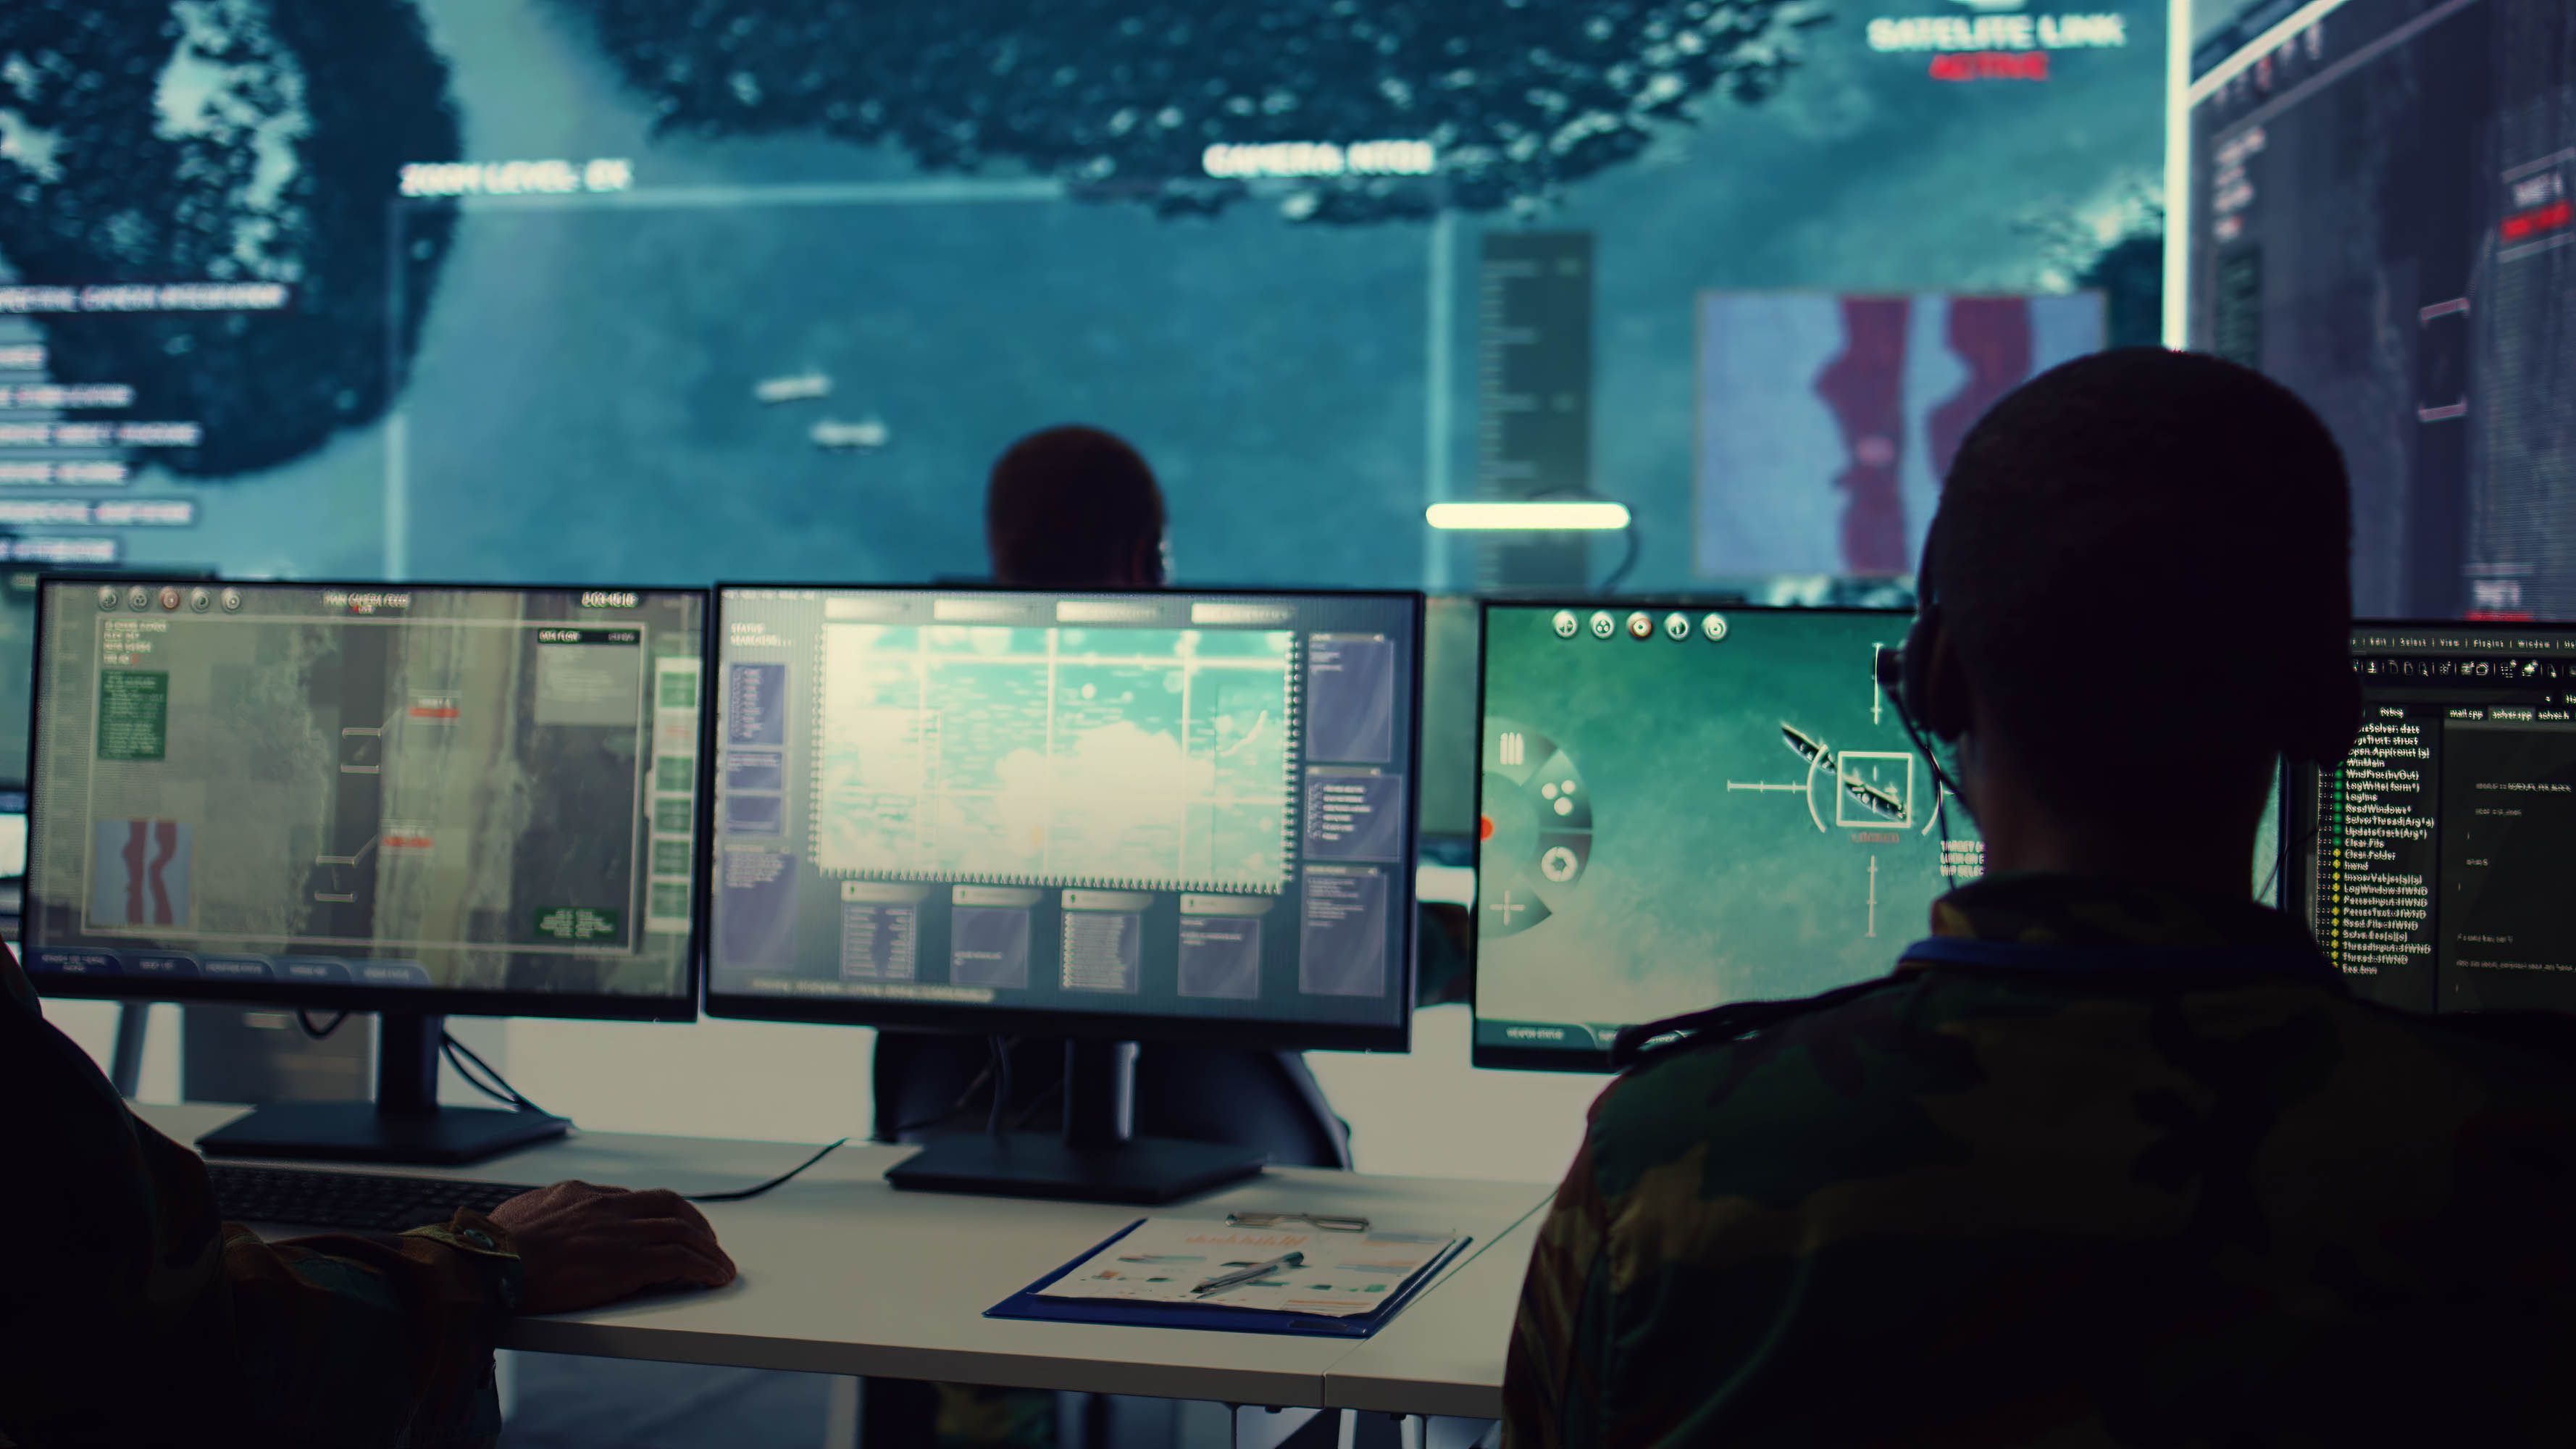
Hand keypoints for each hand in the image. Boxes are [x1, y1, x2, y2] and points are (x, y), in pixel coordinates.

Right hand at [486, 1180, 736, 1313]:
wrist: (488, 1260)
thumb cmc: (494, 1246)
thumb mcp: (524, 1213)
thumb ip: (547, 1210)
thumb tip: (547, 1214)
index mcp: (584, 1194)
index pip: (637, 1198)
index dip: (664, 1213)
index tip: (675, 1226)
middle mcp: (608, 1207)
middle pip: (671, 1207)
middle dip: (697, 1225)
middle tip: (709, 1243)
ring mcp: (620, 1233)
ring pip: (682, 1233)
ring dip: (708, 1251)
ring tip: (721, 1267)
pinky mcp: (626, 1263)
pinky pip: (680, 1261)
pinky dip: (704, 1268)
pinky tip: (714, 1278)